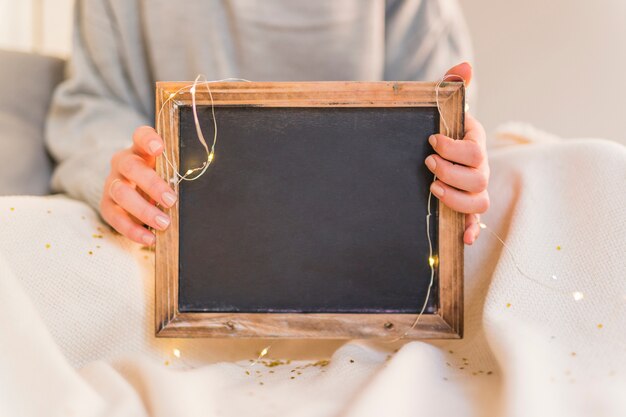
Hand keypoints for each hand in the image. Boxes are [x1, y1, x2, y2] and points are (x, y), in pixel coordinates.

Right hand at [100, 126, 175, 244]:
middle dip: (152, 184)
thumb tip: (203, 188)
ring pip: (121, 193)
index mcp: (141, 150)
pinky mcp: (107, 205)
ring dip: (144, 210)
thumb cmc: (159, 180)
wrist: (134, 194)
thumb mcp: (168, 173)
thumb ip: (177, 173)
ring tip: (164, 224)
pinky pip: (115, 218)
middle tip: (172, 200)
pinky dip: (133, 230)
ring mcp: (112, 184)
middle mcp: (123, 163)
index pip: (141, 136)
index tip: (159, 148)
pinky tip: (150, 239)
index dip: (148, 140)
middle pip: (131, 167)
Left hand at [425, 62, 489, 244]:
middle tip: (428, 165)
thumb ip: (453, 85)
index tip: (431, 141)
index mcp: (475, 144)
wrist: (436, 146)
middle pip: (479, 179)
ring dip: (457, 199)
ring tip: (433, 189)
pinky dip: (471, 232)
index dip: (453, 148)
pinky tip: (463, 239)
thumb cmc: (441, 127)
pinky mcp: (467, 206)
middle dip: (451, 173)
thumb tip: (465, 67)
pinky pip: (476, 223)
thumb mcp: (445, 106)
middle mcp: (480, 168)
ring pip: (479, 201)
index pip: (474, 151)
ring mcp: (475, 189)